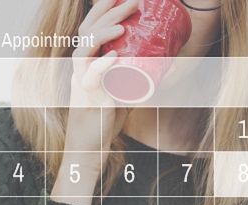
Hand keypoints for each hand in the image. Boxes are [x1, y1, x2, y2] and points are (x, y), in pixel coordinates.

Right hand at [67, 0, 137, 154]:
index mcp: (87, 63)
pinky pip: (90, 78)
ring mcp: (82, 82)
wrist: (89, 148)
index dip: (103, 8)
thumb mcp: (124, 94)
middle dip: (109, 12)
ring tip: (122, 23)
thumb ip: (137, 80)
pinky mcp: (88, 99)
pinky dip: (101, 66)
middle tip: (133, 0)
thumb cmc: (104, 121)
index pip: (91, 27)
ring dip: (102, 34)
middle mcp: (81, 68)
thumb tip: (166, 67)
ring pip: (83, 50)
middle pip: (88, 31)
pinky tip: (114, 56)